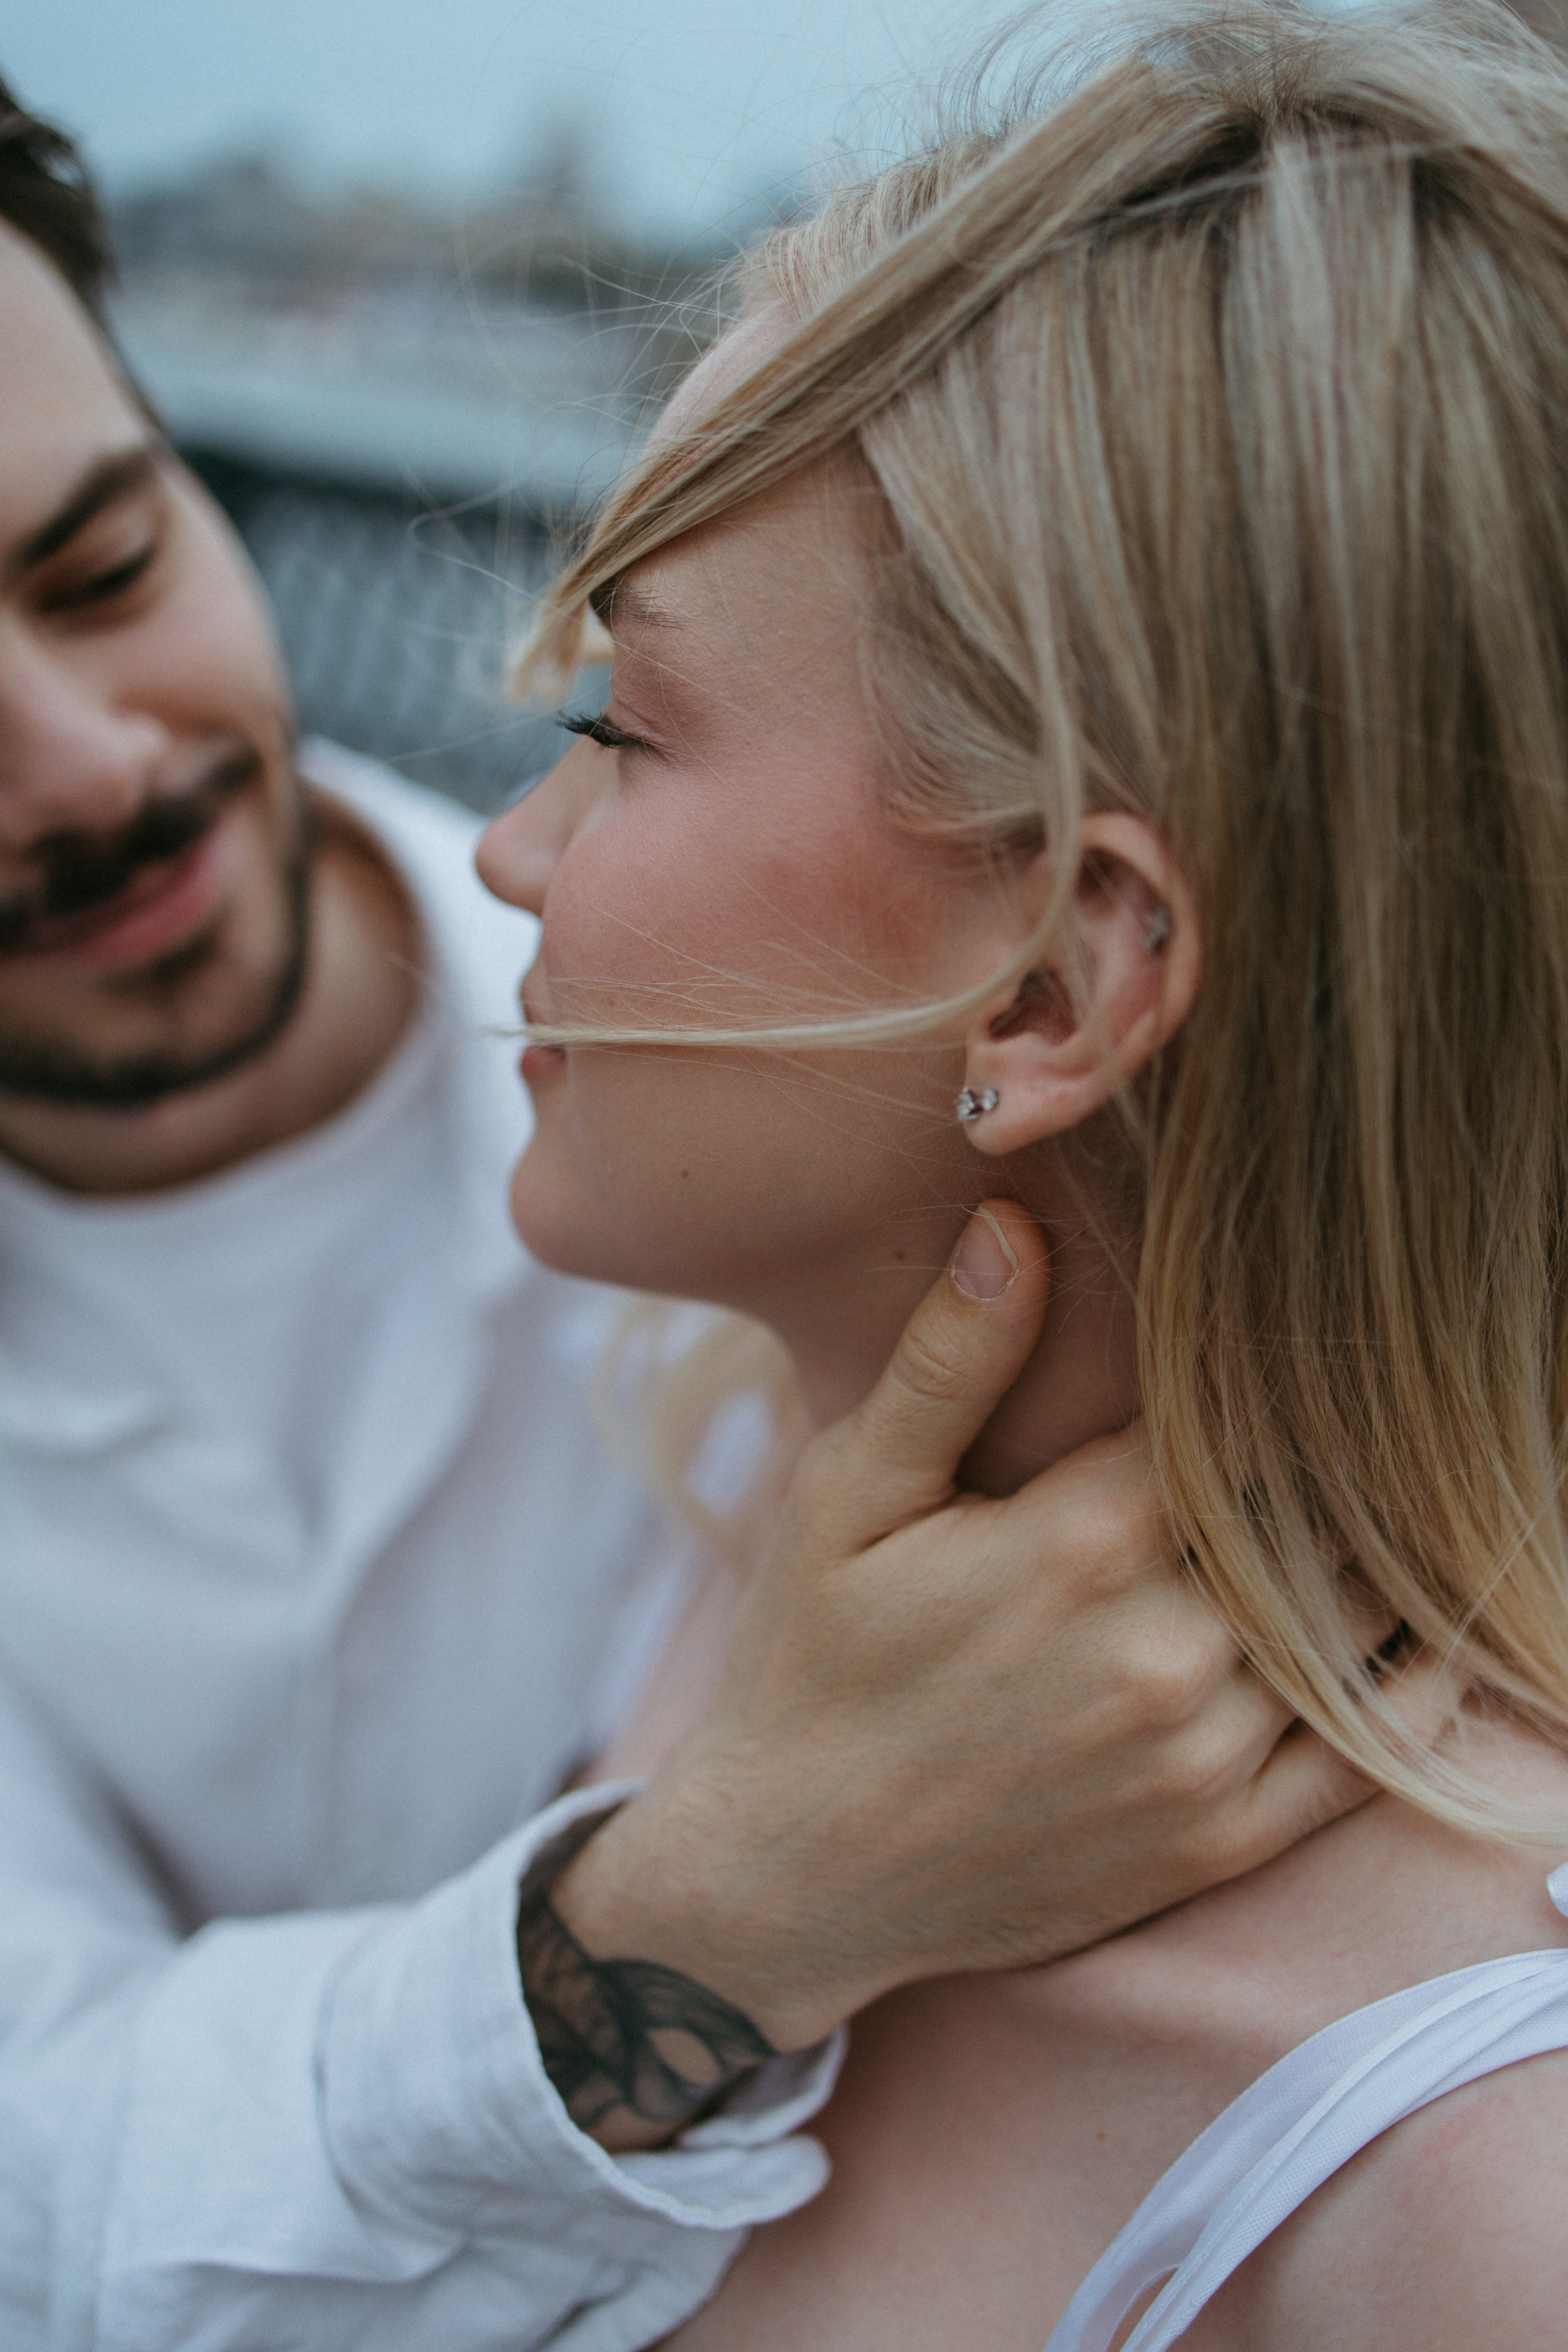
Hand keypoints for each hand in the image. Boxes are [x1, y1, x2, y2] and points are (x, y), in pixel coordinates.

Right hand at [538, 1201, 1369, 2140]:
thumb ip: (948, 1361)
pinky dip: (1407, 1687)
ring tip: (1365, 1511)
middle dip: (1322, 1463)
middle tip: (1340, 1421)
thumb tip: (1014, 1220)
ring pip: (1355, 1623)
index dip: (1261, 1375)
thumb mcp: (847, 1493)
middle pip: (1313, 1512)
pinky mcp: (1216, 1844)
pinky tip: (1412, 1636)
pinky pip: (1366, 1756)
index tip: (1274, 1343)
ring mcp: (1200, 1758)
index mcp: (1079, 1540)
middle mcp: (1163, 1648)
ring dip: (1367, 1562)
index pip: (1240, 1415)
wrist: (789, 1877)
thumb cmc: (810, 1662)